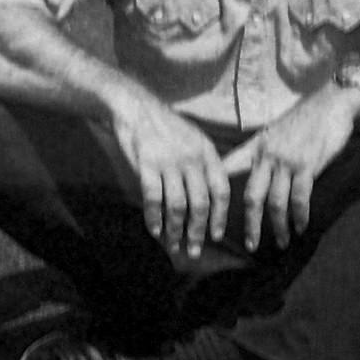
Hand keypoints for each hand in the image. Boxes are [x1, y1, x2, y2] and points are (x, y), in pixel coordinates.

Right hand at [111, 90, 229, 259]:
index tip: (216, 236)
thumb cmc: (168, 128)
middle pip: (200, 203)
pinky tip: (154, 230)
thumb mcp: (195, 139)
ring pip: (177, 206)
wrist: (139, 108)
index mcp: (207, 152)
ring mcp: (169, 162)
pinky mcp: (146, 165)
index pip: (221, 189)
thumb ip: (205, 165)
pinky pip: (153, 199)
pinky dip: (153, 218)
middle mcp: (191, 159)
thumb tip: (213, 199)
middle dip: (198, 231)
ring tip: (173, 245)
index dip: (220, 216)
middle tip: (194, 251)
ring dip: (175, 230)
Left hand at [220, 82, 359, 251]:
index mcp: (256, 146)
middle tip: (251, 246)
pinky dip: (300, 216)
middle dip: (250, 225)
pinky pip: (300, 198)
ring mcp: (286, 161)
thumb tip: (252, 173)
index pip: (229, 168)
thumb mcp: (275, 131)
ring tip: (281, 242)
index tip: (208, 215)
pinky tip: (301, 227)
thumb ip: (263, 151)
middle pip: (251, 196)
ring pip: (275, 202)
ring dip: (278, 227)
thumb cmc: (305, 118)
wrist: (330, 103)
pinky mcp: (307, 165)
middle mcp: (267, 155)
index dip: (217, 192)